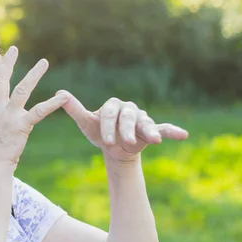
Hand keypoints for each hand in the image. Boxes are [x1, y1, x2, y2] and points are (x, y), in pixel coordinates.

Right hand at [0, 47, 69, 168]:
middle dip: (7, 64)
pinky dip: (52, 104)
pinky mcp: (21, 126)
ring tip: (44, 62)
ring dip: (33, 75)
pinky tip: (62, 97)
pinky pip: (39, 112)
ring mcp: (8, 117)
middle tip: (14, 49)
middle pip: (1, 81)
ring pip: (21, 90)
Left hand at [58, 92, 188, 161]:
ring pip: (145, 123)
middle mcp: (129, 109)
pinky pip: (164, 128)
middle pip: (128, 118)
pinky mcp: (152, 130)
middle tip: (122, 142)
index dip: (107, 126)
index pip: (109, 113)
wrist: (113, 148)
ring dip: (149, 131)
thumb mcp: (85, 123)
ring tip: (154, 139)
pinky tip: (183, 135)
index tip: (104, 140)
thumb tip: (58, 93)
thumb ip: (74, 109)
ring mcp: (142, 119)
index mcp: (113, 105)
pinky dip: (172, 131)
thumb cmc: (98, 132)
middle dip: (125, 130)